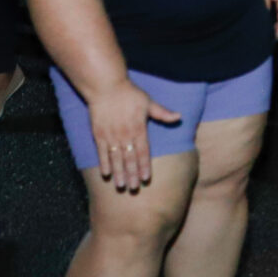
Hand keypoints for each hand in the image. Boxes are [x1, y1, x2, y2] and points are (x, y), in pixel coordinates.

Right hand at [88, 76, 180, 193]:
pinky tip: (106, 174)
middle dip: (132, 175)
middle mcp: (125, 134)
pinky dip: (104, 163)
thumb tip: (178, 116)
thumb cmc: (130, 94)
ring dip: (119, 173)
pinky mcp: (99, 134)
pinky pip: (102, 152)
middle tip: (133, 189)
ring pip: (115, 158)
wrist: (106, 87)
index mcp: (138, 128)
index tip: (146, 179)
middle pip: (129, 159)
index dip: (144, 166)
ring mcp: (111, 135)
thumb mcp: (149, 102)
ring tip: (121, 186)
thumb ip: (162, 113)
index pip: (143, 151)